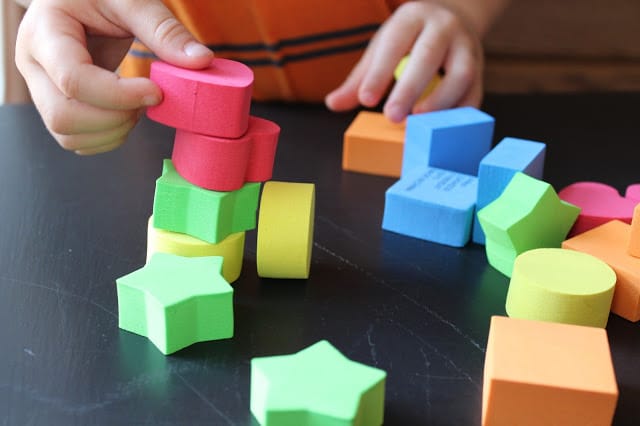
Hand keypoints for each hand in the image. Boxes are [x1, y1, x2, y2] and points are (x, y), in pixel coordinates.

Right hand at [15, 0, 212, 154]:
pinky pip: (75, 140)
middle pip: (64, 116)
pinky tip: (126, 115)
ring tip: (137, 107)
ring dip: (112, 132)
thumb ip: (164, 29)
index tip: (156, 92)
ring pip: (67, 136)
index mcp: (45, 32)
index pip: (74, 79)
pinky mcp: (55, 104)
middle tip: (148, 99)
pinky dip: (106, 138)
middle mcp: (33, 64)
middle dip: (116, 119)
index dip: (119, 96)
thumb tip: (201, 61)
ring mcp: (40, 88)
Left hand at [325, 1, 482, 122]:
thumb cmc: (410, 40)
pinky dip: (459, 113)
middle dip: (410, 89)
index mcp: (412, 18)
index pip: (394, 44)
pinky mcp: (481, 70)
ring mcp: (466, 47)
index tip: (365, 100)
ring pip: (460, 73)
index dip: (379, 73)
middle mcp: (443, 28)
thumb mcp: (381, 49)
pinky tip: (441, 128)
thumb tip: (333, 104)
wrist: (455, 19)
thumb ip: (359, 79)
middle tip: (392, 117)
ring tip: (418, 122)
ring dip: (440, 101)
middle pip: (428, 57)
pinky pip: (475, 93)